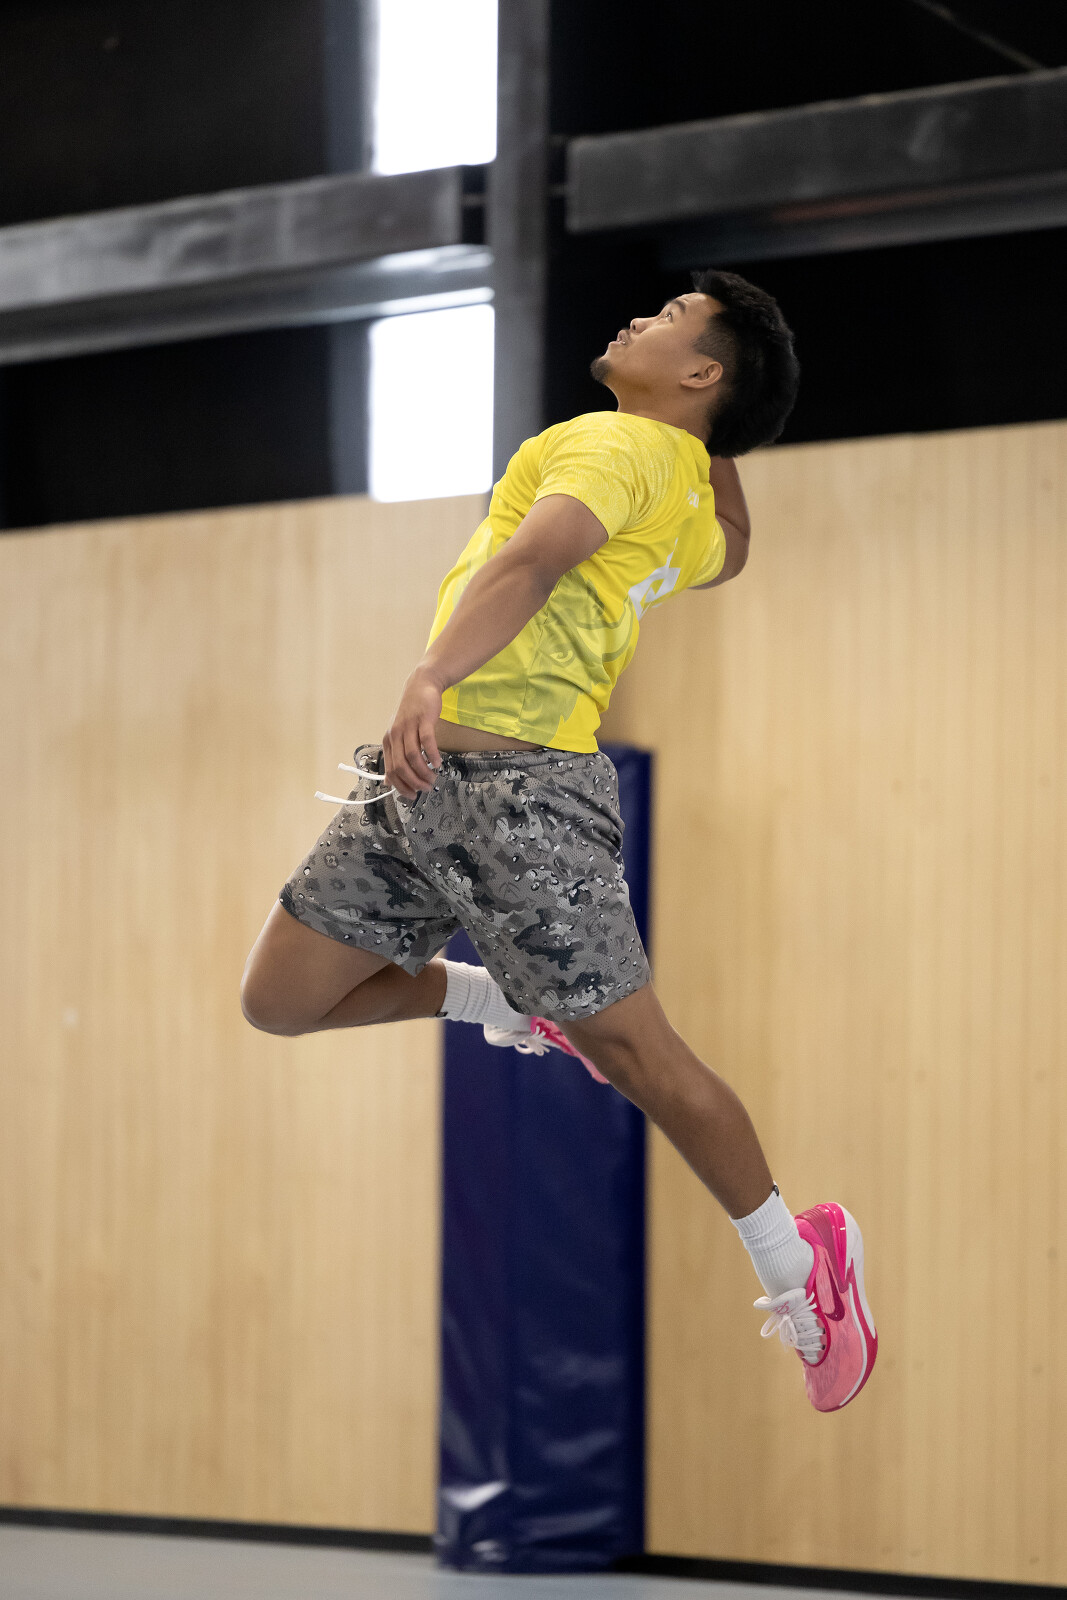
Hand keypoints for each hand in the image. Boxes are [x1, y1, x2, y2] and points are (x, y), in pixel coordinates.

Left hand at [383, 666, 444, 799]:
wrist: (421, 686)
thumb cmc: (412, 713)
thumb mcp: (399, 734)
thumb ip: (394, 756)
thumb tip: (388, 781)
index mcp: (389, 741)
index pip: (391, 770)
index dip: (401, 786)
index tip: (412, 795)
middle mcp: (395, 735)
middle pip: (401, 766)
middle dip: (413, 782)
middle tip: (425, 788)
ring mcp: (409, 727)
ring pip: (413, 756)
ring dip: (423, 771)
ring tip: (433, 778)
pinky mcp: (423, 720)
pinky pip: (426, 741)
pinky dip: (432, 755)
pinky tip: (437, 763)